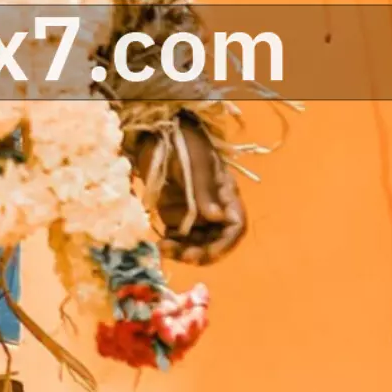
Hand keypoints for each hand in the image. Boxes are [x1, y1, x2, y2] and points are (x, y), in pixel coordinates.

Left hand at [134, 110, 246, 264]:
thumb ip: (204, 192)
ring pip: (196, 240)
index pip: (235, 225)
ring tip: (166, 251)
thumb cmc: (183, 144)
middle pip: (216, 238)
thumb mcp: (196, 166)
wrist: (156, 134)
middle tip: (185, 257)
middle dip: (203, 251)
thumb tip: (218, 218)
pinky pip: (178, 235)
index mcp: (226, 194)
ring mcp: (194, 211)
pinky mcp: (175, 212)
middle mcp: (214, 206)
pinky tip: (160, 244)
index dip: (225, 243)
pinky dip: (172, 243)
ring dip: (185, 250)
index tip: (208, 253)